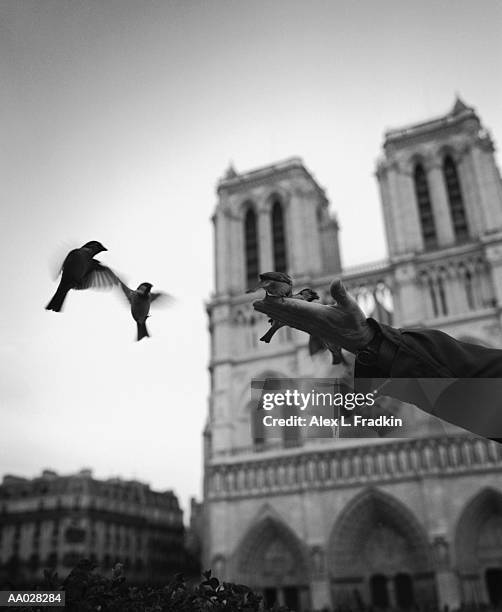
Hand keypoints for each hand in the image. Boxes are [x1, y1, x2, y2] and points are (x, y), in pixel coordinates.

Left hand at [253, 279, 374, 353]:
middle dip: (270, 308)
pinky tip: (273, 315)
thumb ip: (342, 295)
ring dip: (271, 312)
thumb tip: (336, 280)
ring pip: (286, 318)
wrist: (359, 341)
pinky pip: (292, 322)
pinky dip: (280, 317)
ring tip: (257, 307)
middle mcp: (311, 323)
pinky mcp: (311, 329)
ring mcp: (310, 327)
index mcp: (319, 316)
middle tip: (254, 303)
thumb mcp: (352, 306)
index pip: (296, 308)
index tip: (268, 298)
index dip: (282, 303)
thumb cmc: (356, 322)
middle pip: (286, 314)